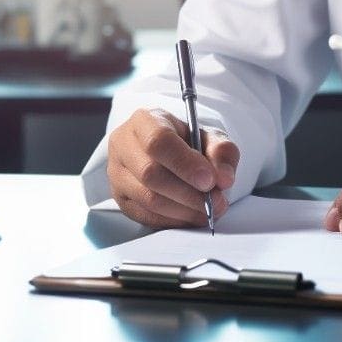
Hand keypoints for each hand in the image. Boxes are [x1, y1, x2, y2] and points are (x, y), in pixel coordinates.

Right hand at [107, 108, 239, 228]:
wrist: (170, 153)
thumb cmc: (188, 142)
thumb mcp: (210, 137)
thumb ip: (221, 152)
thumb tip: (224, 178)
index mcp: (145, 120)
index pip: (158, 141)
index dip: (185, 164)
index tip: (210, 181)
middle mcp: (124, 145)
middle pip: (150, 173)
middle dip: (188, 192)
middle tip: (216, 201)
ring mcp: (117, 173)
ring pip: (147, 198)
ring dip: (183, 210)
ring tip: (209, 210)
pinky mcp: (120, 198)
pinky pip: (145, 215)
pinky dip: (173, 220)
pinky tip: (192, 216)